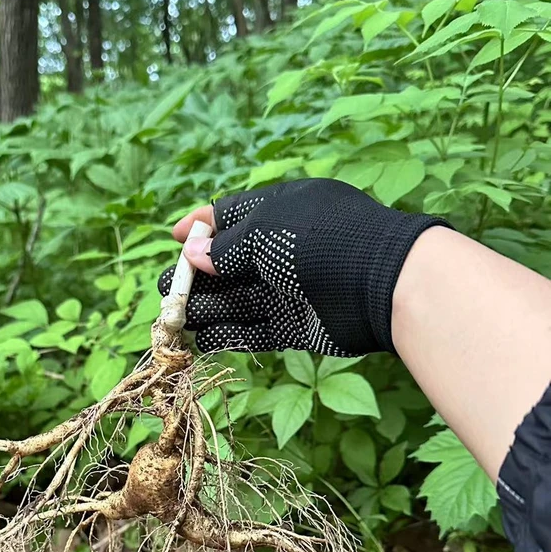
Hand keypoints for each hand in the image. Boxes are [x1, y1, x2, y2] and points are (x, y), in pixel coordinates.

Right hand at [158, 179, 450, 355]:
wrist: (382, 285)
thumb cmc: (323, 242)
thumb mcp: (267, 231)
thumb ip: (227, 247)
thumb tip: (193, 256)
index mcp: (281, 212)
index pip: (232, 216)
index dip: (201, 228)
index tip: (174, 238)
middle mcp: (284, 251)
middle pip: (229, 264)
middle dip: (196, 278)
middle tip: (169, 292)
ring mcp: (291, 291)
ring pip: (238, 300)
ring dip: (207, 309)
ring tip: (176, 320)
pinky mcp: (297, 327)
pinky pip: (256, 331)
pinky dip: (230, 335)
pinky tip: (204, 339)